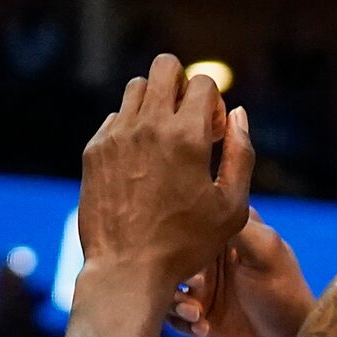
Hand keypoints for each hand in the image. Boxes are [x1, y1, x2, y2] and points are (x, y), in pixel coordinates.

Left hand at [79, 55, 253, 286]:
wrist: (127, 270)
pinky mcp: (94, 150)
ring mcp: (116, 135)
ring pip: (137, 87)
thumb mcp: (232, 206)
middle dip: (182, 85)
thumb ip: (242, 154)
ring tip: (163, 140)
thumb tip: (237, 114)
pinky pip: (115, 118)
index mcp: (187, 136)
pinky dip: (131, 129)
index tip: (212, 135)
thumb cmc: (186, 244)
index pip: (203, 82)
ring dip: (155, 103)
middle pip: (165, 66)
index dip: (213, 104)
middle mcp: (149, 126)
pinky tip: (139, 164)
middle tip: (187, 122)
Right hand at [168, 210, 315, 336]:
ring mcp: (206, 286)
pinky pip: (172, 314)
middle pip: (172, 253)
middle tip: (195, 286)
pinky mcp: (200, 315)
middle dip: (174, 271)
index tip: (182, 244)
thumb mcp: (265, 252)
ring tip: (198, 314)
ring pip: (167, 285)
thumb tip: (206, 200)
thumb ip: (237, 225)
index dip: (183, 227)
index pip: (196, 216)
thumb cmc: (284, 294)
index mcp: (232, 233)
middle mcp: (215, 257)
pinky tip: (204, 329)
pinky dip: (182, 322)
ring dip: (176, 301)